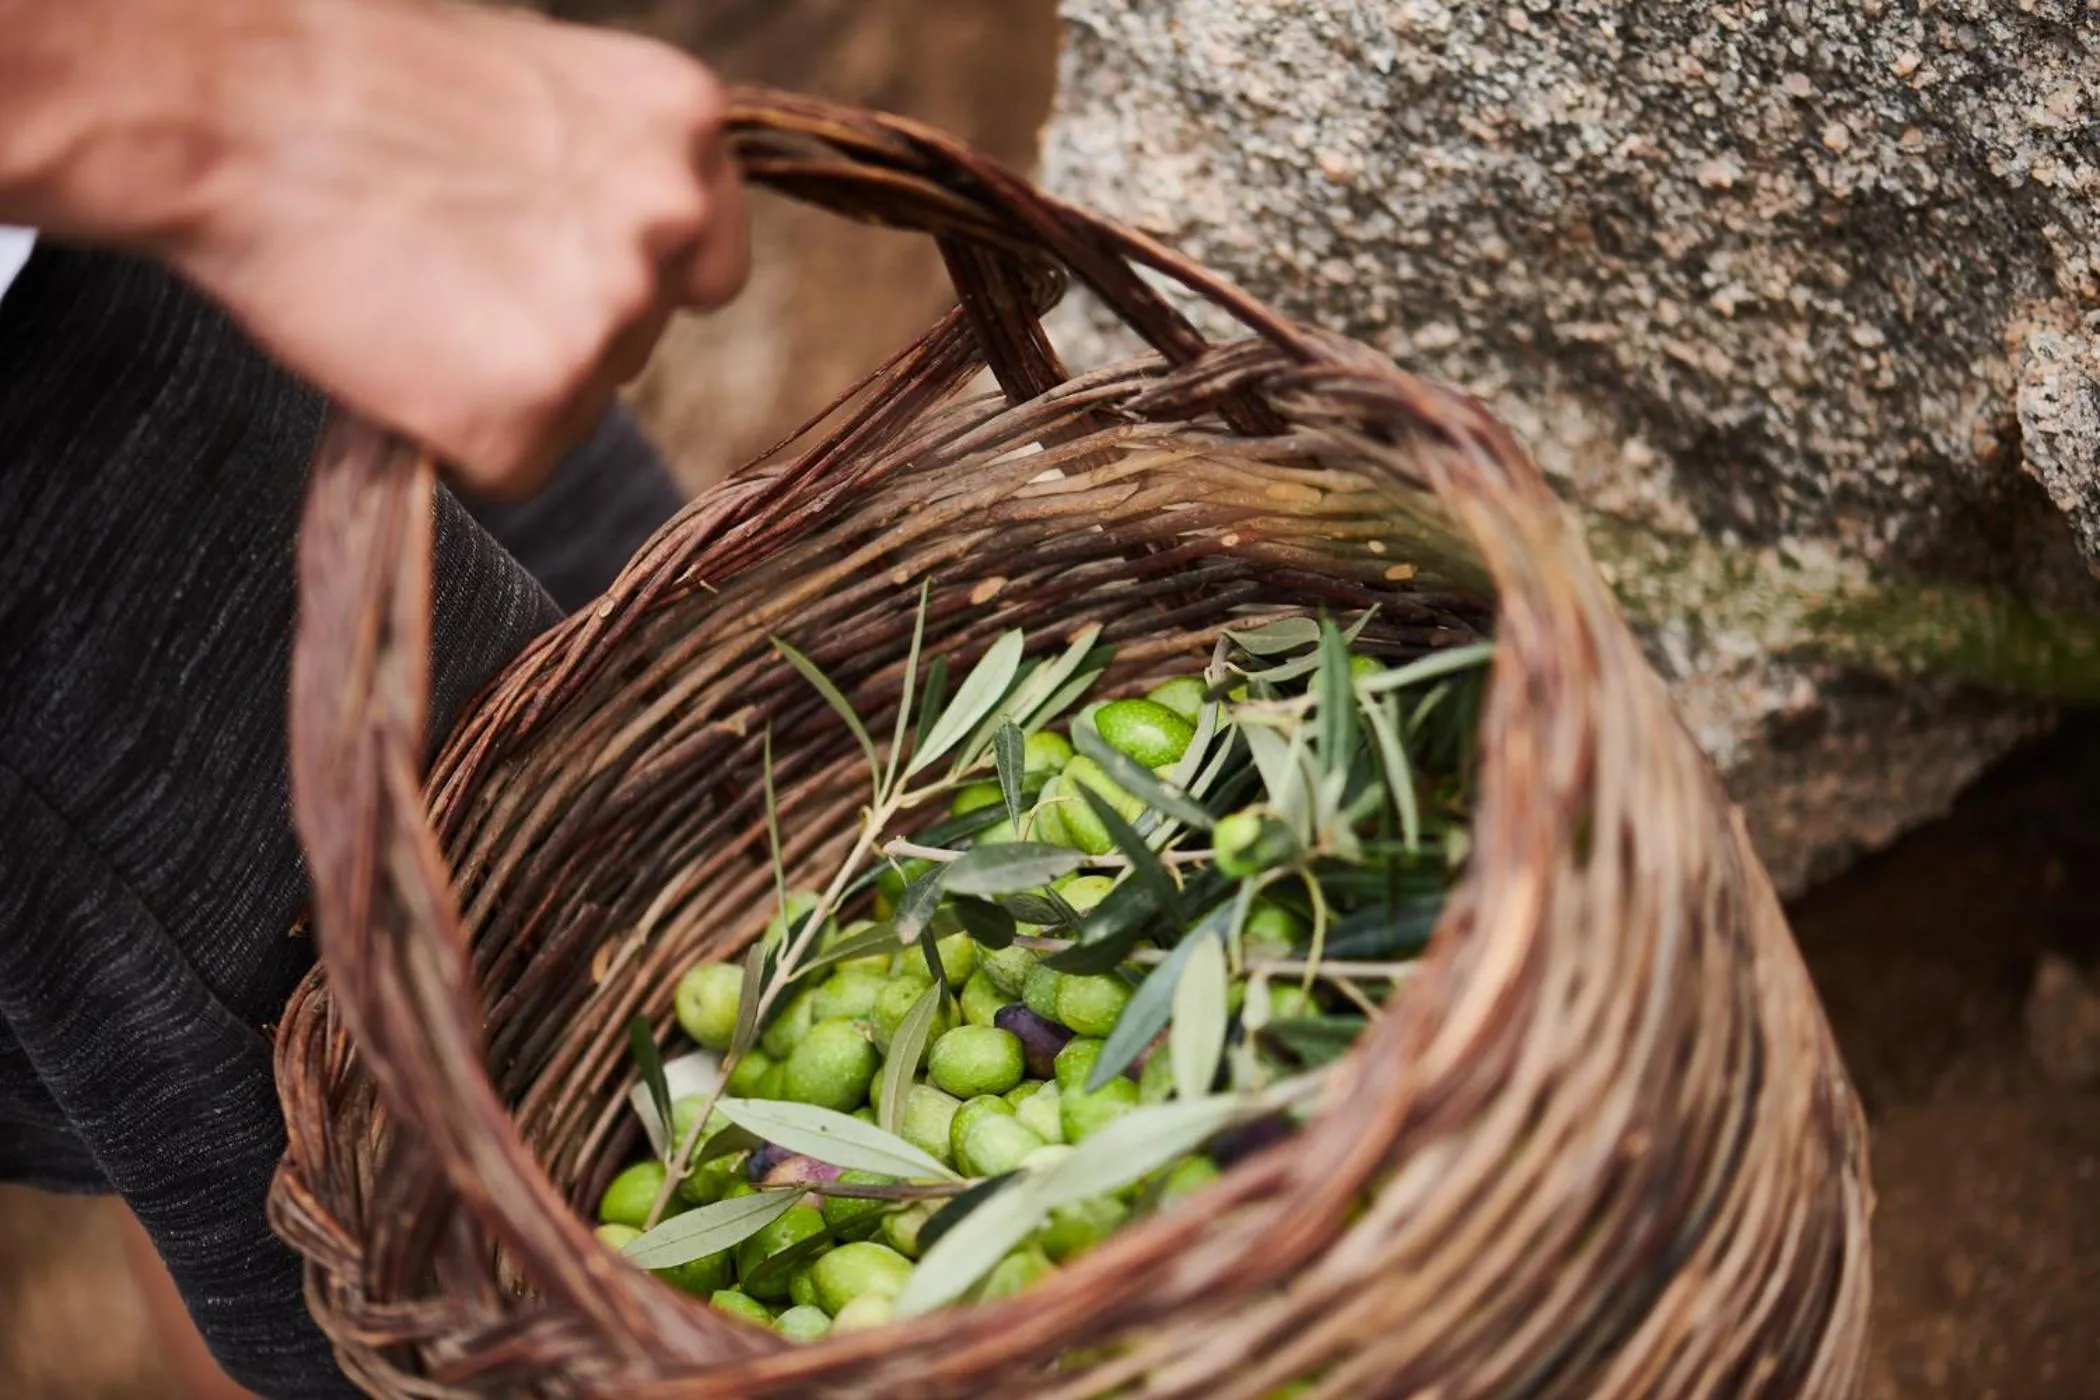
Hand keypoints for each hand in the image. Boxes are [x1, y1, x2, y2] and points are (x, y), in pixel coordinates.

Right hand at [162, 0, 747, 498]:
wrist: (239, 104)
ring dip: (505, 384)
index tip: (553, 276)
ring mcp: (612, 322)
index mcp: (684, 130)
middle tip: (442, 277)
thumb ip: (596, 165)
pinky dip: (455, 438)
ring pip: (580, 407)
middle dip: (553, 329)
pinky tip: (396, 360)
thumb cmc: (354, 73)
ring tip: (407, 301)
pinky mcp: (537, 410)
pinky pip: (514, 465)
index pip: (706, 268)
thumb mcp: (527, 77)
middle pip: (637, 341)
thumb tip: (595, 237)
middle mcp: (673, 224)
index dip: (621, 282)